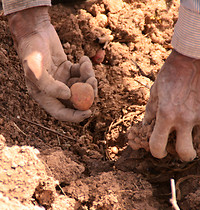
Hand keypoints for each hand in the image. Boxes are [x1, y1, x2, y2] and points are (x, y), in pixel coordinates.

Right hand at [8, 7, 96, 121]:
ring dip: (88, 78)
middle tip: (93, 82)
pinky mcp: (70, 71)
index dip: (75, 116)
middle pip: (75, 101)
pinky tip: (84, 59)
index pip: (61, 113)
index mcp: (44, 96)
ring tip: (86, 65)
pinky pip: (82, 74)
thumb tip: (68, 96)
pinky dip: (86, 68)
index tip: (89, 112)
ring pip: (82, 87)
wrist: (35, 30)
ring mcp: (63, 81)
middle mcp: (55, 91)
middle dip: (87, 94)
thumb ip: (50, 86)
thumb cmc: (32, 51)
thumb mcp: (35, 69)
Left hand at [129, 50, 199, 160]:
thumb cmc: (171, 74)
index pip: (158, 145)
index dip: (156, 152)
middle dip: (180, 156)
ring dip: (190, 135)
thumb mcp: (155, 92)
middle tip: (178, 150)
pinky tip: (195, 112)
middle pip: (185, 153)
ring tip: (186, 121)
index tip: (158, 150)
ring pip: (197, 139)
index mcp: (166, 114)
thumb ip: (151, 112)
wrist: (195, 59)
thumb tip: (147, 126)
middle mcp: (185, 119)